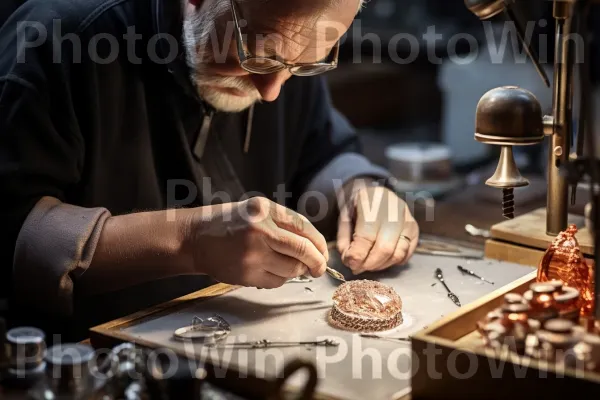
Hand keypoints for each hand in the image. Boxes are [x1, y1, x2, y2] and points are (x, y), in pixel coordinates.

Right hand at [183, 197, 328, 288]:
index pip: (305, 229)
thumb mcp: (257, 211)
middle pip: (302, 251)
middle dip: (316, 262)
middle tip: (318, 268)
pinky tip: (267, 270)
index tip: (323, 254)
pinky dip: (278, 279)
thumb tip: (314, 247)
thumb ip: (283, 223)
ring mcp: (252, 254)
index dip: (319, 244)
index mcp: (265, 211)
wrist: (195, 238)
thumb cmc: (229, 223)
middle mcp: (260, 231)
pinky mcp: (246, 274)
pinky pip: (275, 282)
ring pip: (291, 270)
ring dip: (296, 271)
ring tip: (287, 266)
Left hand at [337, 185, 418, 273]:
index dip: (358, 255)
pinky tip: (381, 259)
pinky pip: (406, 253)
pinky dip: (393, 261)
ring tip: (368, 264)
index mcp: (372, 202)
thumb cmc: (356, 206)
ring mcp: (407, 220)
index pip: (367, 236)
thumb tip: (350, 261)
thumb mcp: (343, 218)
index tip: (350, 264)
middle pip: (385, 248)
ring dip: (381, 265)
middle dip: (369, 264)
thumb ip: (344, 240)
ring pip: (397, 254)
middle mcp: (394, 210)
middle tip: (357, 268)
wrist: (374, 193)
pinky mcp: (414, 229)